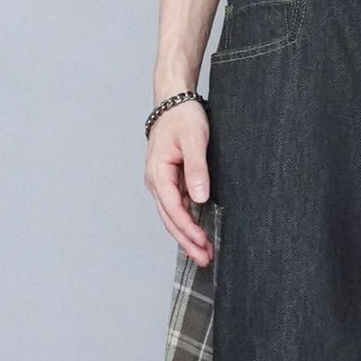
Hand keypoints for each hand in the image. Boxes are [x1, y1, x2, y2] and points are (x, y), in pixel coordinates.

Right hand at [144, 99, 212, 263]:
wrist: (174, 101)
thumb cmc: (183, 117)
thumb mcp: (194, 140)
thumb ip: (197, 169)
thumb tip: (200, 198)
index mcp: (158, 173)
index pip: (173, 209)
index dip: (187, 229)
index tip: (202, 242)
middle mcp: (156, 181)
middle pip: (170, 219)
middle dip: (186, 242)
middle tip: (204, 259)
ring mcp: (161, 182)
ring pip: (172, 216)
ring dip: (186, 236)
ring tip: (203, 253)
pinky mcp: (169, 181)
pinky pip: (176, 207)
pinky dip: (187, 223)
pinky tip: (198, 234)